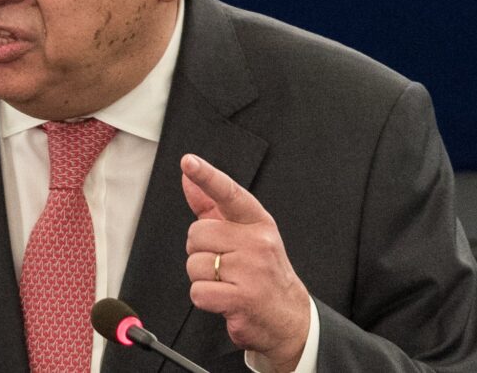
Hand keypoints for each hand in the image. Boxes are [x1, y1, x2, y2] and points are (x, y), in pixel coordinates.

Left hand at [181, 154, 311, 370]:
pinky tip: (224, 298)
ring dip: (203, 277)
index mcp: (257, 222)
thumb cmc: (261, 271)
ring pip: (194, 264)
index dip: (207, 176)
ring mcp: (251, 270)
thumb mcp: (244, 234)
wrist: (287, 316)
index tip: (189, 162)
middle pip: (196, 234)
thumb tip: (189, 180)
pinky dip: (204, 298)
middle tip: (223, 264)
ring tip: (226, 282)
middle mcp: (257, 242)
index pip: (229, 194)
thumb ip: (212, 206)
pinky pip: (198, 291)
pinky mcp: (242, 297)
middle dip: (200, 251)